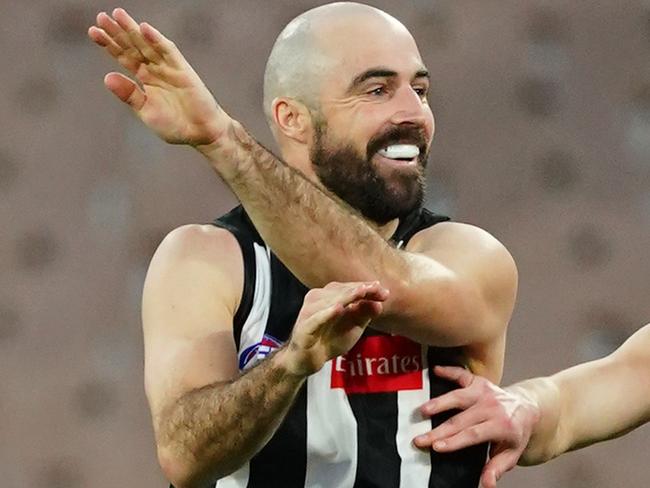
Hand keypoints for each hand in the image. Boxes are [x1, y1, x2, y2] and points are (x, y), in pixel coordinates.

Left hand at [88, 8, 228, 146]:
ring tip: (118, 15)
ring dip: (134, 30)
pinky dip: (157, 40)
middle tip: (101, 17)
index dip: (109, 44)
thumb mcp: (147, 111)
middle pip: (134, 46)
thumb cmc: (176, 125)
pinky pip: (168, 51)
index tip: (93, 32)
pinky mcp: (183, 70)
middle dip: (118, 32)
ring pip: (148, 45)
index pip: (124, 57)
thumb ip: (129, 95)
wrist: (202, 134)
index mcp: (146, 79)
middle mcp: (156, 69)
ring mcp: (170, 68)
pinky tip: (144, 28)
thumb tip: (107, 77)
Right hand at [283, 281, 388, 375]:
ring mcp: (309, 312)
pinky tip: (339, 309)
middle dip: (360, 290)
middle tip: (378, 290)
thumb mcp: (353, 327)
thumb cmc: (330, 339)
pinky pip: (317, 319)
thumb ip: (365, 314)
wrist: (307, 360)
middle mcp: (317, 299)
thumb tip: (379, 303)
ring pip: (330, 301)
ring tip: (362, 292)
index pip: (349, 288)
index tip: (385, 292)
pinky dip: (327, 313)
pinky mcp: (304, 327)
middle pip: (341, 291)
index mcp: (328, 296)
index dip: (367, 288)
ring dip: (347, 296)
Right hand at [413, 366, 539, 487]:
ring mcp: (484, 391)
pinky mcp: (478, 381)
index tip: (437, 447)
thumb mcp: (511, 454)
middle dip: (439, 431)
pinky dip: (448, 371)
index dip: (455, 441)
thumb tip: (486, 485)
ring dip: (439, 403)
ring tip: (422, 411)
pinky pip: (461, 374)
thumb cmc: (515, 433)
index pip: (474, 434)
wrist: (527, 408)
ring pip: (458, 396)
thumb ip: (497, 468)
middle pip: (461, 419)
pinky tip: (435, 370)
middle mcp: (492, 406)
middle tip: (420, 439)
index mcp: (501, 425)